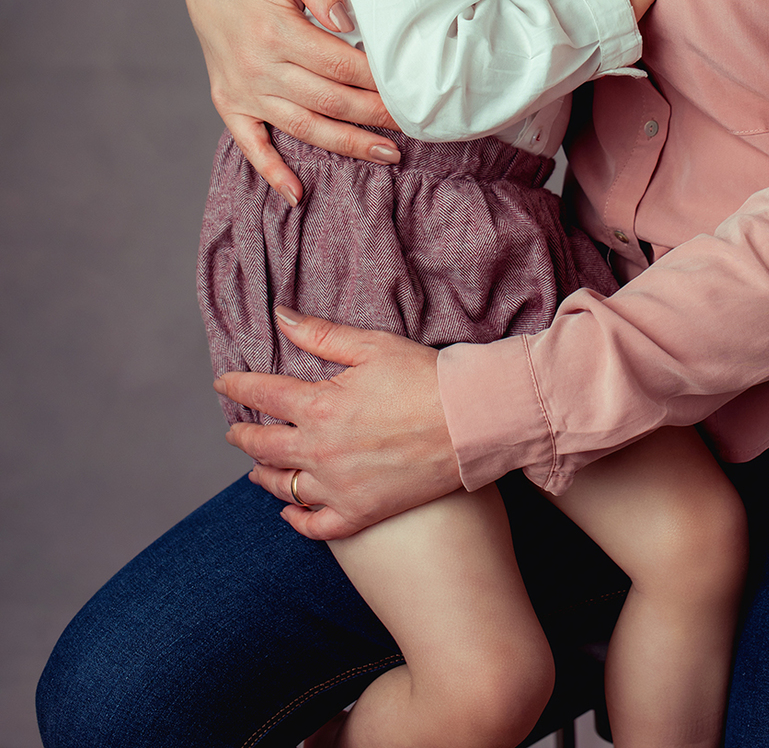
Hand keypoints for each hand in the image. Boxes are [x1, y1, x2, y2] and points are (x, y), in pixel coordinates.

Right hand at [185, 0, 398, 203]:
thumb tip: (347, 20)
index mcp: (275, 31)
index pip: (339, 64)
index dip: (376, 79)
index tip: (408, 88)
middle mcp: (258, 67)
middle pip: (328, 100)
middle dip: (374, 116)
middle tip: (413, 125)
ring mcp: (242, 90)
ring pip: (303, 127)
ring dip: (346, 145)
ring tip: (388, 155)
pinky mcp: (229, 104)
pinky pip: (251, 145)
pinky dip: (272, 173)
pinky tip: (298, 195)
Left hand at [217, 306, 461, 539]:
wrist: (469, 422)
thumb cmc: (424, 377)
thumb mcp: (371, 346)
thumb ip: (320, 334)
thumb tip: (280, 317)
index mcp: (319, 406)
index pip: (263, 395)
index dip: (238, 386)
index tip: (225, 383)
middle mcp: (319, 451)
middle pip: (262, 445)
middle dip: (242, 434)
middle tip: (233, 429)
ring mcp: (337, 487)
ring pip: (283, 485)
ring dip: (262, 474)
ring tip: (255, 468)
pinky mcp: (360, 513)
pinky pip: (315, 526)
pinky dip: (296, 519)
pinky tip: (289, 511)